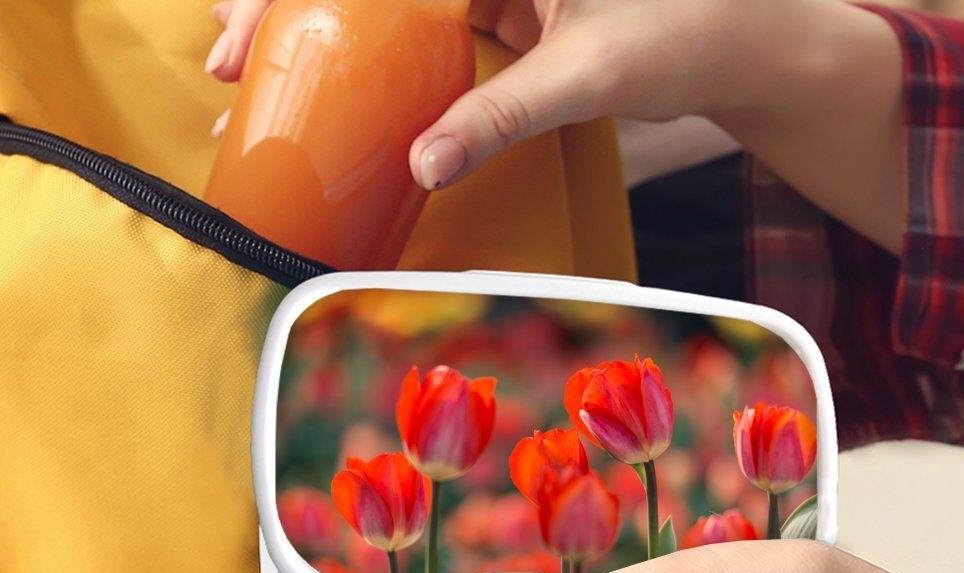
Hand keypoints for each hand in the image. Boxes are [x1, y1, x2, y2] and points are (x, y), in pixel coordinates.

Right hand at [204, 0, 903, 250]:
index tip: (243, 28)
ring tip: (252, 80)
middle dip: (286, 10)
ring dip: (320, 39)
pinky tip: (331, 95)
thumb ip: (503, 113)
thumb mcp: (588, 72)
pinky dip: (371, 62)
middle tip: (225, 62)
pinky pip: (417, 33)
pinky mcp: (495, 11)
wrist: (738, 46)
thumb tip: (422, 165)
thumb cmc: (685, 32)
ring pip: (382, 5)